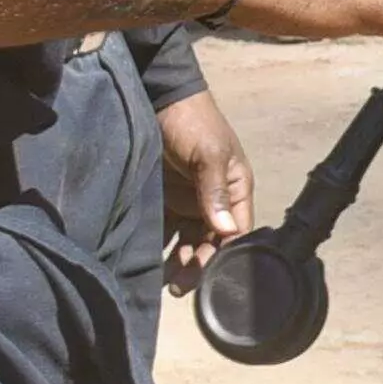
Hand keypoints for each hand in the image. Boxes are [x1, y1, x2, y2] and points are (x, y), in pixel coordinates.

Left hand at [153, 88, 254, 283]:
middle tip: (179, 287)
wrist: (157, 97)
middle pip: (210, 244)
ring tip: (163, 283)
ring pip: (186, 242)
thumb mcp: (209, 154)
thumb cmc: (193, 122)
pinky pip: (163, 231)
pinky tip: (147, 264)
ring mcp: (187, 202)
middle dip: (197, 265)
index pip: (236, 233)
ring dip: (177, 262)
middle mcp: (214, 201)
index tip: (207, 276)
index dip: (223, 256)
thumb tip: (225, 231)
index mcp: (235, 190)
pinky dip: (158, 248)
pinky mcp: (163, 201)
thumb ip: (215, 192)